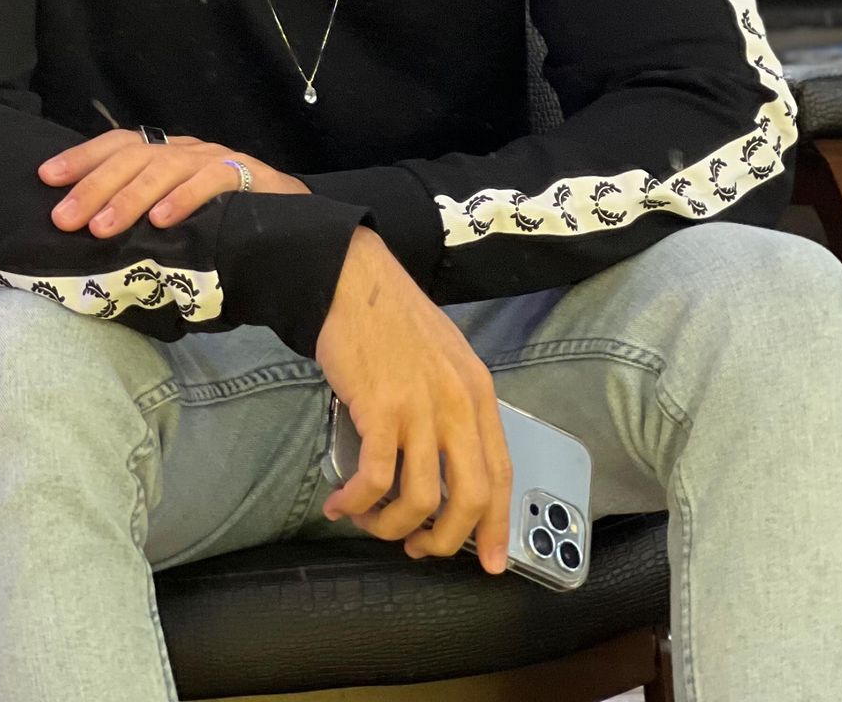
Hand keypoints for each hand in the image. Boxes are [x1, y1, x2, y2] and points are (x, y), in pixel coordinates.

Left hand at [39, 132, 308, 237]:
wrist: (297, 233)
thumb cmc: (227, 232)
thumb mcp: (177, 225)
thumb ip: (142, 227)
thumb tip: (87, 246)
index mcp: (169, 155)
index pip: (120, 145)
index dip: (83, 158)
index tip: (46, 177)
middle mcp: (190, 150)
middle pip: (135, 155)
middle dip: (95, 185)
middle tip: (65, 219)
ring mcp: (220, 159)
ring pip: (167, 166)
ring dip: (131, 196)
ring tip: (103, 227)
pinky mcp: (249, 176)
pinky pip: (213, 180)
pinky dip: (185, 199)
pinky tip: (163, 221)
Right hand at [316, 228, 510, 575]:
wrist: (353, 280)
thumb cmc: (394, 318)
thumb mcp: (445, 359)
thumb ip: (455, 406)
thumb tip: (445, 466)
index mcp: (478, 393)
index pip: (500, 473)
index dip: (495, 524)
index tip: (490, 561)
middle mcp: (457, 404)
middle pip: (468, 496)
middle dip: (444, 538)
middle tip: (416, 548)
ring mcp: (419, 407)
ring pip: (418, 498)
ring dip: (391, 524)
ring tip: (368, 522)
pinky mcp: (379, 409)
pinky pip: (375, 479)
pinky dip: (357, 503)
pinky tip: (341, 504)